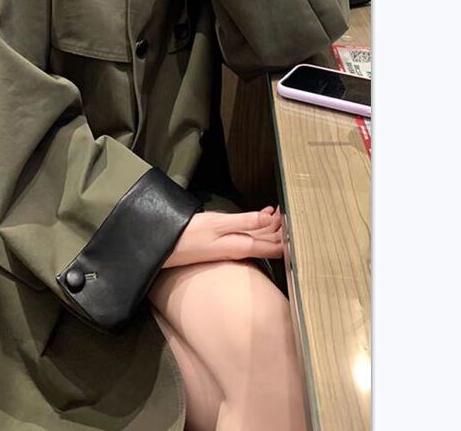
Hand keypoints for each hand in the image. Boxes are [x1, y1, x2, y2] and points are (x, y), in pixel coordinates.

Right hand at [162, 206, 283, 268]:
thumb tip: (268, 218)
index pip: (275, 245)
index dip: (287, 234)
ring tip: (279, 211)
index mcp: (242, 246)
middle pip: (269, 241)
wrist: (166, 247)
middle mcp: (240, 249)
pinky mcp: (223, 244)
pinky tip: (259, 216)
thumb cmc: (189, 235)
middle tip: (289, 210)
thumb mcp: (218, 224)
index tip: (294, 217)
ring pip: (259, 237)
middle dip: (281, 227)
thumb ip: (245, 221)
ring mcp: (232, 247)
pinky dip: (256, 225)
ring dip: (270, 225)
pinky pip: (247, 235)